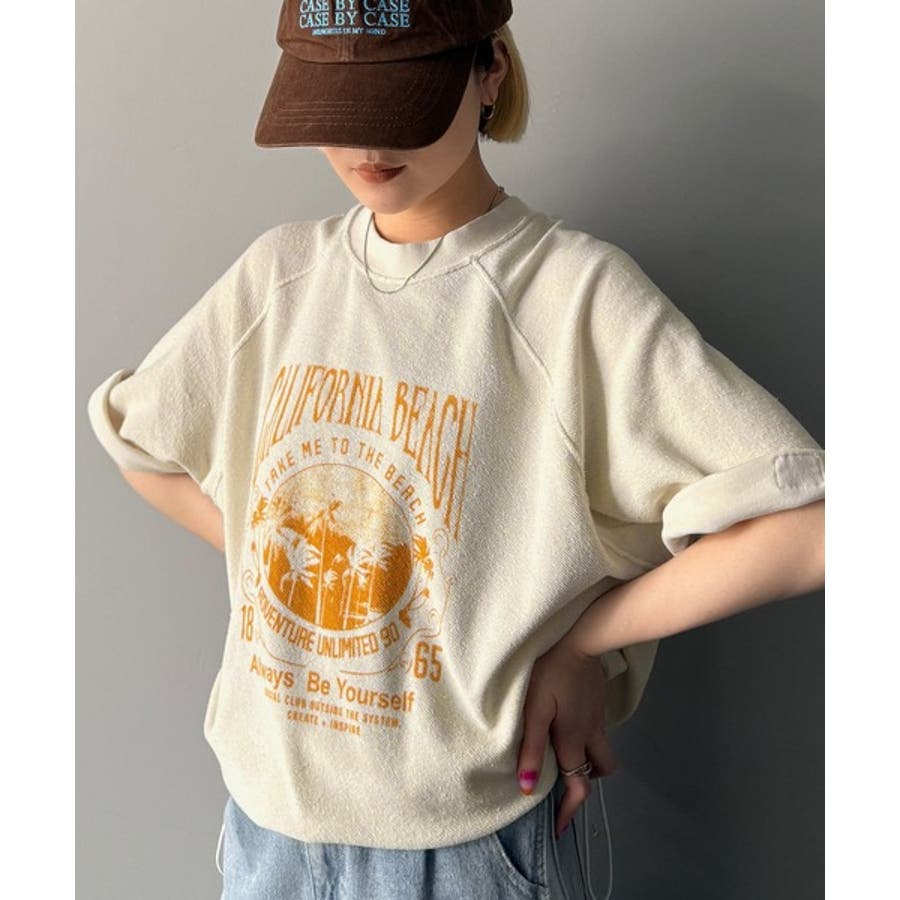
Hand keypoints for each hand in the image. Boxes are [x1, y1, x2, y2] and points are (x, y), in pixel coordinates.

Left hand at [516, 633, 618, 839]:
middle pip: (599, 771)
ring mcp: (597, 716)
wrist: (579, 639)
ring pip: (602, 750)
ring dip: (589, 760)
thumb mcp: (534, 710)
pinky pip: (597, 730)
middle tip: (564, 790)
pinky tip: (569, 727)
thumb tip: (528, 786)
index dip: (569, 811)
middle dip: (585, 784)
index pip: (578, 786)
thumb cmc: (550, 672)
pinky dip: (587, 739)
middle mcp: (591, 733)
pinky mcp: (597, 700)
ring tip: (567, 759)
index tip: (559, 829)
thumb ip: (532, 748)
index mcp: (573, 739)